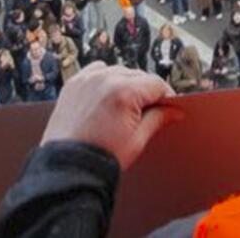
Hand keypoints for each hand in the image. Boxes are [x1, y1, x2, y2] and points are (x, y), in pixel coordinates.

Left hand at [41, 62, 177, 167]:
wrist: (67, 168)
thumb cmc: (98, 158)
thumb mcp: (136, 141)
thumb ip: (158, 119)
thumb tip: (173, 111)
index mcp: (124, 92)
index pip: (156, 84)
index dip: (166, 97)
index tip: (169, 107)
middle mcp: (105, 80)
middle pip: (139, 76)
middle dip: (146, 92)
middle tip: (148, 112)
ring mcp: (87, 80)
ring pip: (119, 71)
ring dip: (126, 84)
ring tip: (125, 108)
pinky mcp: (74, 84)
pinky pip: (97, 71)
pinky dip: (105, 79)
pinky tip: (107, 97)